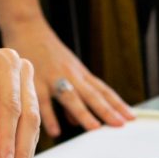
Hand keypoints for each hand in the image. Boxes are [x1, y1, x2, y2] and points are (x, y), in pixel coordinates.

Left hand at [0, 33, 39, 157]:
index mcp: (2, 63)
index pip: (10, 106)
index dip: (8, 138)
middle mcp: (21, 71)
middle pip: (27, 118)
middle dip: (20, 152)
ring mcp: (26, 86)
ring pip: (31, 127)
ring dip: (23, 156)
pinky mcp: (27, 102)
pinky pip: (27, 130)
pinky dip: (19, 151)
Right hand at [2, 20, 134, 137]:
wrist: (27, 26)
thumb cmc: (46, 51)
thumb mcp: (63, 71)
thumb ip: (70, 98)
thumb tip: (74, 121)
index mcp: (80, 74)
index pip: (103, 91)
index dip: (118, 104)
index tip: (131, 117)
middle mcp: (71, 75)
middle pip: (92, 94)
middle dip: (107, 110)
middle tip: (120, 124)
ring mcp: (54, 77)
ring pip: (71, 97)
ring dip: (83, 113)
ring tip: (95, 128)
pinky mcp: (35, 80)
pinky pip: (43, 101)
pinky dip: (50, 116)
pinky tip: (56, 131)